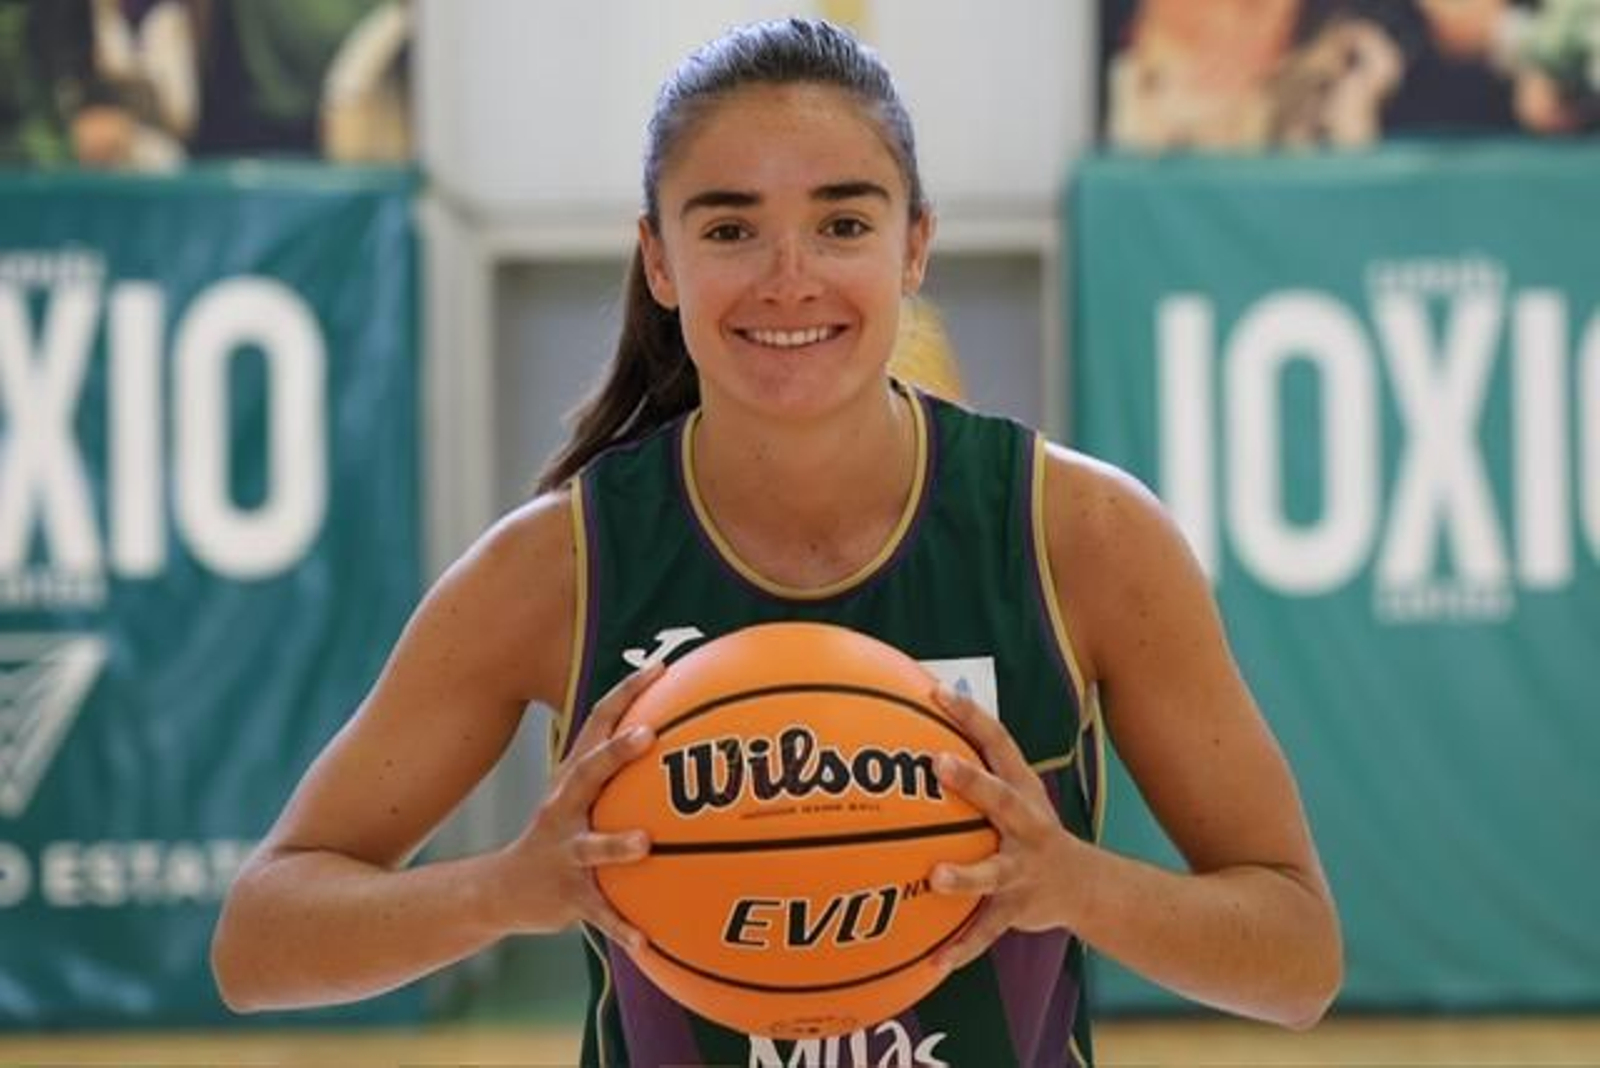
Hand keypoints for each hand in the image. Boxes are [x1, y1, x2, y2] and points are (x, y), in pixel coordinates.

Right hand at [493, 662, 661, 949]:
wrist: (503, 890)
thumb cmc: (560, 833)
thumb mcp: (576, 795)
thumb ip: (617, 766)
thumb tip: (674, 725)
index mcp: (573, 779)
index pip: (598, 724)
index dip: (627, 693)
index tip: (661, 667)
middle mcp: (565, 808)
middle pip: (588, 772)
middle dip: (616, 753)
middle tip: (648, 735)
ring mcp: (565, 851)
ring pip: (592, 847)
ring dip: (617, 845)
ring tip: (645, 844)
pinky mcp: (568, 895)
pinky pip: (600, 913)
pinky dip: (621, 927)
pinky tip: (647, 941)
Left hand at [927, 685, 1083, 972]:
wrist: (1084, 886)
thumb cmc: (1030, 830)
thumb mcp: (1015, 793)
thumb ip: (975, 766)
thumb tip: (922, 723)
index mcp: (1021, 790)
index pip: (998, 741)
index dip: (970, 715)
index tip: (936, 692)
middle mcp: (1026, 824)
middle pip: (1000, 798)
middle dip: (972, 781)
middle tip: (938, 763)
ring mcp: (1022, 867)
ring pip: (993, 872)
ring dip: (966, 875)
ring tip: (936, 878)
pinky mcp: (1016, 907)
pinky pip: (985, 930)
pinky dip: (961, 947)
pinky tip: (934, 962)